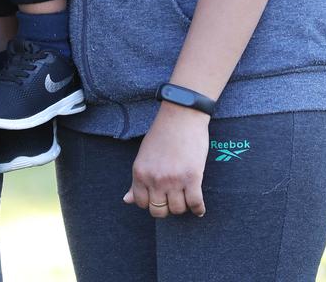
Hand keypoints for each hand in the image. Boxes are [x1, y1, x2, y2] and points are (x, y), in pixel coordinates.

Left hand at [124, 103, 208, 217]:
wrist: (181, 115)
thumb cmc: (162, 133)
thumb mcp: (143, 155)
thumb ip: (137, 180)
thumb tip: (126, 201)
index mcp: (140, 172)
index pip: (141, 203)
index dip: (151, 202)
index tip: (159, 196)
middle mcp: (154, 179)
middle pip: (159, 211)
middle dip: (166, 207)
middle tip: (173, 198)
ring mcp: (173, 180)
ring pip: (177, 209)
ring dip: (183, 207)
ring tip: (186, 197)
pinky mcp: (192, 178)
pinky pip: (195, 204)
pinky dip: (198, 209)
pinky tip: (199, 207)